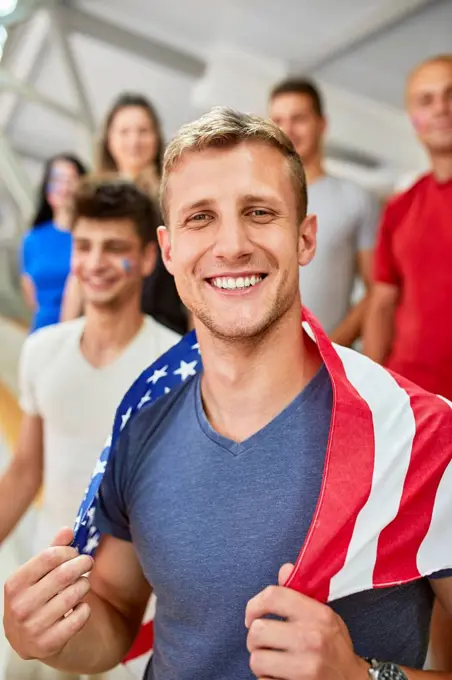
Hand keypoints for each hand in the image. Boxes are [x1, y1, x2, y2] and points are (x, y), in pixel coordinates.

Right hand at [3, 527, 93, 660]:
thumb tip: (68, 530)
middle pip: (64, 574)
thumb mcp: (37, 574)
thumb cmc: (35, 598)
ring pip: (74, 595)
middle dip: (82, 564)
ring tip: (83, 584)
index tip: (75, 553)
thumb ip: (52, 551)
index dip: (68, 551)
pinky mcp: (49, 644)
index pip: (49, 556)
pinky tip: (81, 606)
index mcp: (15, 584)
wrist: (27, 639)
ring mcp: (33, 627)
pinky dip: (86, 608)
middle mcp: (20, 606)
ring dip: (84, 585)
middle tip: (88, 563)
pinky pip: (79, 618)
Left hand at [245, 563, 368, 679]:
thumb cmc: (334, 645)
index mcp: (317, 614)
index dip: (254, 605)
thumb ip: (300, 593)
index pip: (273, 596)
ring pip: (256, 660)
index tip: (252, 616)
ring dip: (260, 662)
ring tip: (271, 660)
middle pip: (258, 631)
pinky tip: (279, 675)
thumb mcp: (324, 614)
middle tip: (263, 643)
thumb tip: (284, 569)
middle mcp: (311, 638)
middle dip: (255, 639)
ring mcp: (305, 667)